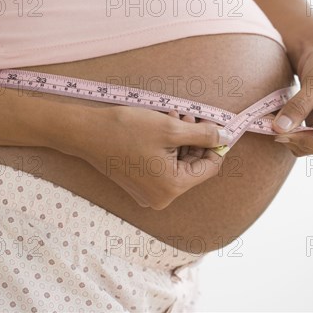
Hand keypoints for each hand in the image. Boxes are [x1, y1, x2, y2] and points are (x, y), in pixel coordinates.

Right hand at [65, 105, 229, 209]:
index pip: (209, 168)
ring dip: (181, 140)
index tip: (218, 126)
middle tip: (189, 116)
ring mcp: (149, 193)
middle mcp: (161, 197)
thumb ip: (204, 135)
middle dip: (195, 139)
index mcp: (172, 187)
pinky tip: (163, 126)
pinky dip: (168, 147)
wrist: (86, 133)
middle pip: (192, 166)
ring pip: (178, 163)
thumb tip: (225, 138)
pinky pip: (163, 166)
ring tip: (174, 116)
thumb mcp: (171, 128)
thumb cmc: (127, 130)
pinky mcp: (139, 185)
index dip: (216, 145)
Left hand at [272, 26, 312, 156]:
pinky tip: (278, 118)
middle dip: (293, 137)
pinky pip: (300, 138)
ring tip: (273, 118)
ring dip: (288, 134)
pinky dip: (288, 131)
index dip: (301, 139)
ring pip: (305, 146)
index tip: (278, 131)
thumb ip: (299, 107)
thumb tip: (279, 129)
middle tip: (270, 123)